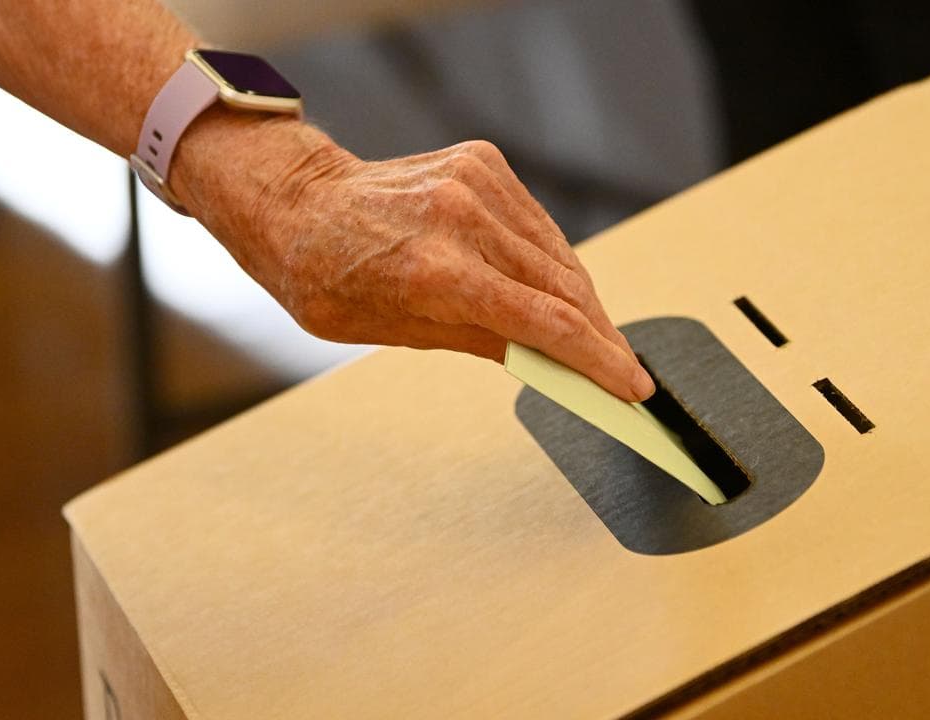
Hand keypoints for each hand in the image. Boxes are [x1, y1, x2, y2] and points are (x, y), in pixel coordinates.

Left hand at [243, 135, 655, 401]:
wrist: (297, 203)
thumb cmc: (328, 276)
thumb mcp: (397, 333)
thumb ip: (483, 340)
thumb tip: (551, 358)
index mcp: (437, 271)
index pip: (548, 323)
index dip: (599, 360)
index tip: (632, 386)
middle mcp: (463, 218)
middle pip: (564, 288)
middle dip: (600, 334)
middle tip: (623, 370)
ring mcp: (475, 182)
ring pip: (558, 254)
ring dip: (581, 298)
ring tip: (597, 337)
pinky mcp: (482, 162)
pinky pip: (536, 224)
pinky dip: (552, 259)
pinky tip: (558, 288)